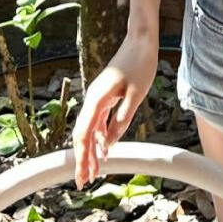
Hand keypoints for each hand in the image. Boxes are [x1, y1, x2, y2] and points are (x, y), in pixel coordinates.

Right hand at [71, 33, 159, 188]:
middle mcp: (93, 98)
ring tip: (95, 170)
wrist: (141, 40)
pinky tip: (104, 148)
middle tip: (84, 181)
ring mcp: (99, 97)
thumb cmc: (140, 64)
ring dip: (92, 149)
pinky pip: (99, 120)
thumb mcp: (135, 95)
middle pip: (83, 134)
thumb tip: (109, 143)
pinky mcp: (106, 95)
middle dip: (83, 158)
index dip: (81, 157)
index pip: (83, 134)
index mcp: (97, 98)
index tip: (81, 175)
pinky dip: (100, 136)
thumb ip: (122, 120)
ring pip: (90, 128)